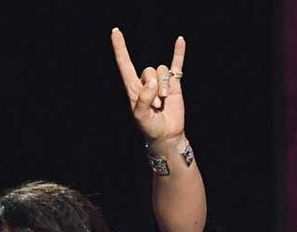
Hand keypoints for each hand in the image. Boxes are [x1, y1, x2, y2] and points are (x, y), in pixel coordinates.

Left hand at [110, 28, 185, 147]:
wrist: (167, 134)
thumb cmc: (150, 127)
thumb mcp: (140, 116)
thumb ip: (143, 98)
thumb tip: (152, 80)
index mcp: (133, 87)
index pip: (125, 64)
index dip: (120, 48)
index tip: (116, 32)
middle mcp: (145, 82)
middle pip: (149, 70)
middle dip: (154, 88)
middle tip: (155, 105)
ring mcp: (160, 81)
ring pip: (162, 71)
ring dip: (164, 86)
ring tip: (163, 102)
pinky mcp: (174, 83)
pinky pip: (176, 64)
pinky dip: (179, 52)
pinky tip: (180, 40)